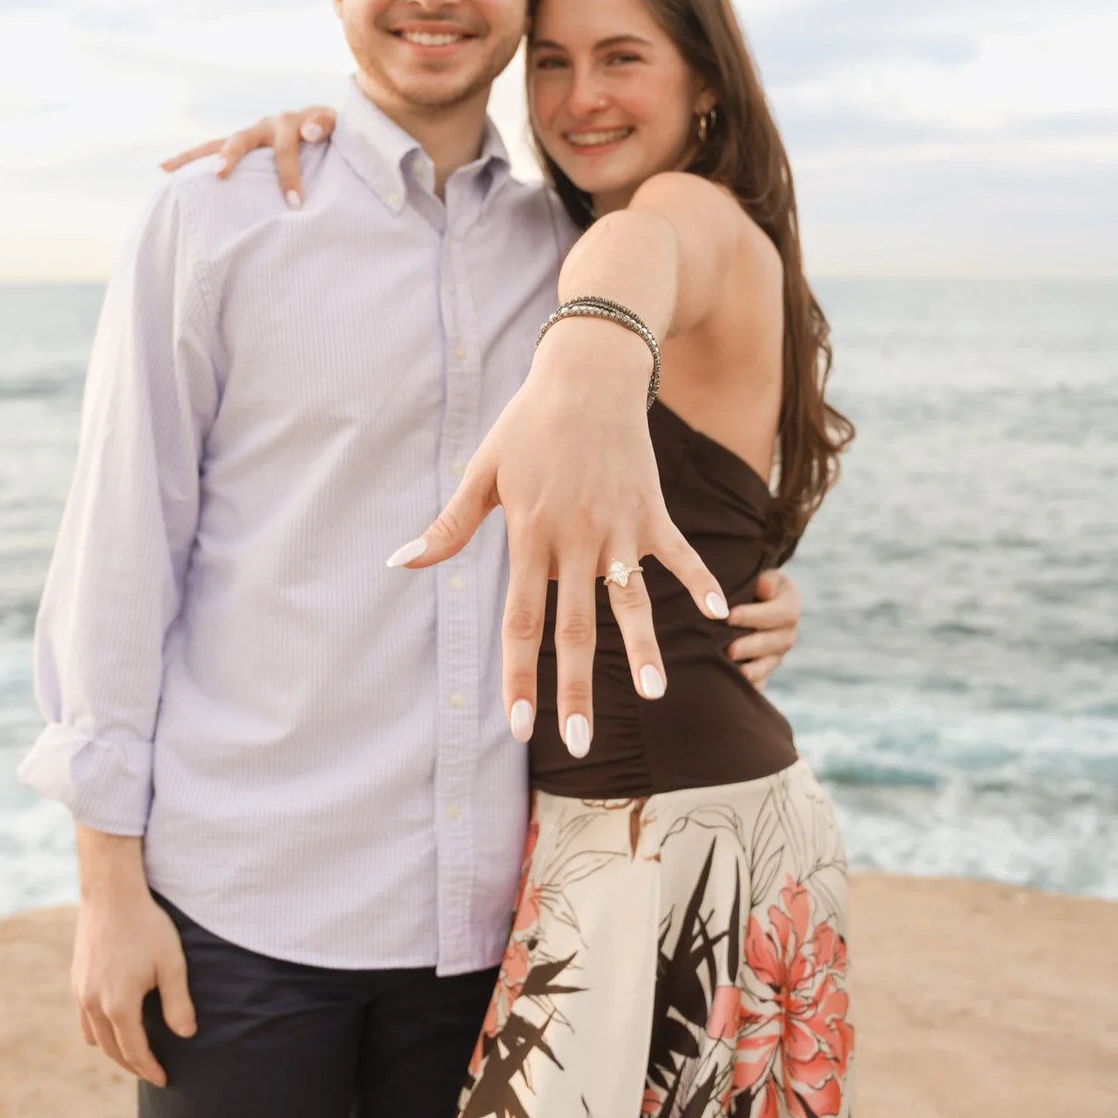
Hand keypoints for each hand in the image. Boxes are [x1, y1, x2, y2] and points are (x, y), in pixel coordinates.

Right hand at [70, 831, 194, 1086]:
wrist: (111, 895)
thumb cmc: (146, 927)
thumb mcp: (171, 964)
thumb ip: (178, 1002)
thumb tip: (186, 1034)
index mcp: (119, 1005)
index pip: (134, 1051)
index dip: (149, 1069)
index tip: (163, 1080)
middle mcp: (93, 1004)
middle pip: (112, 1050)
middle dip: (132, 1066)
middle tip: (151, 1074)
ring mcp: (80, 993)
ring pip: (94, 1038)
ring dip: (113, 1051)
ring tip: (134, 1054)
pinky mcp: (76, 981)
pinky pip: (83, 1020)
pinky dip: (98, 1032)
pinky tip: (114, 1026)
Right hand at [162, 106, 336, 208]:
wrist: (323, 123)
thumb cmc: (330, 132)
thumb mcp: (336, 126)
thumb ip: (326, 125)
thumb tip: (310, 131)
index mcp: (287, 124)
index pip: (285, 149)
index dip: (289, 175)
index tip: (295, 203)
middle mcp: (262, 127)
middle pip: (241, 140)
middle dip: (231, 156)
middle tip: (220, 173)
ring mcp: (247, 136)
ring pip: (216, 144)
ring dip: (194, 157)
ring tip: (169, 170)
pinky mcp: (238, 146)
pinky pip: (210, 151)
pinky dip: (189, 160)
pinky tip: (165, 171)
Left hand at [387, 318, 726, 759]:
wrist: (587, 373)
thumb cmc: (528, 425)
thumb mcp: (482, 474)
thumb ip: (448, 528)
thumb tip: (398, 564)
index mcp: (529, 537)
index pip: (521, 622)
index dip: (519, 676)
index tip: (520, 725)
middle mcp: (575, 540)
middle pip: (575, 628)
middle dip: (576, 689)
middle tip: (578, 743)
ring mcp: (618, 527)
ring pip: (630, 601)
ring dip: (644, 650)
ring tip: (654, 696)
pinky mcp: (651, 510)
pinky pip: (678, 554)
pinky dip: (698, 580)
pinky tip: (719, 614)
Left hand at [725, 569, 799, 685]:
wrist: (733, 596)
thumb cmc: (736, 578)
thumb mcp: (744, 570)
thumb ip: (749, 577)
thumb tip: (761, 587)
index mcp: (787, 598)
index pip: (782, 611)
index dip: (757, 616)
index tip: (729, 616)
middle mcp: (787, 626)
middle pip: (780, 640)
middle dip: (754, 645)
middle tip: (729, 649)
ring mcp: (777, 649)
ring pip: (772, 662)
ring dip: (753, 667)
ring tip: (730, 668)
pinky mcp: (764, 666)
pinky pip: (762, 680)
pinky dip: (749, 684)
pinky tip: (732, 686)